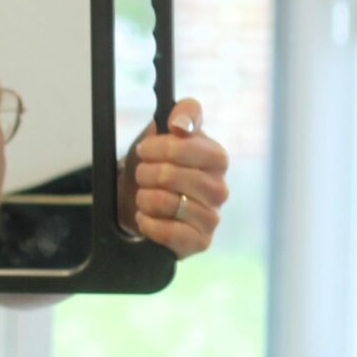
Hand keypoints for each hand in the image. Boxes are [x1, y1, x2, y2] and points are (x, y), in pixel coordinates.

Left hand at [125, 98, 228, 257]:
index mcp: (216, 159)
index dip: (166, 148)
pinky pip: (171, 233)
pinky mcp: (200, 242)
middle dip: (148, 173)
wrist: (137, 200)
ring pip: (171, 203)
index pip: (199, 150)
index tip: (144, 149)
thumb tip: (181, 124)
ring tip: (144, 196)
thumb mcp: (164, 130)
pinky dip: (149, 223)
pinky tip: (146, 217)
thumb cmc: (155, 164)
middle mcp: (220, 189)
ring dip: (146, 197)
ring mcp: (212, 218)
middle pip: (179, 176)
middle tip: (141, 173)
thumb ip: (183, 113)